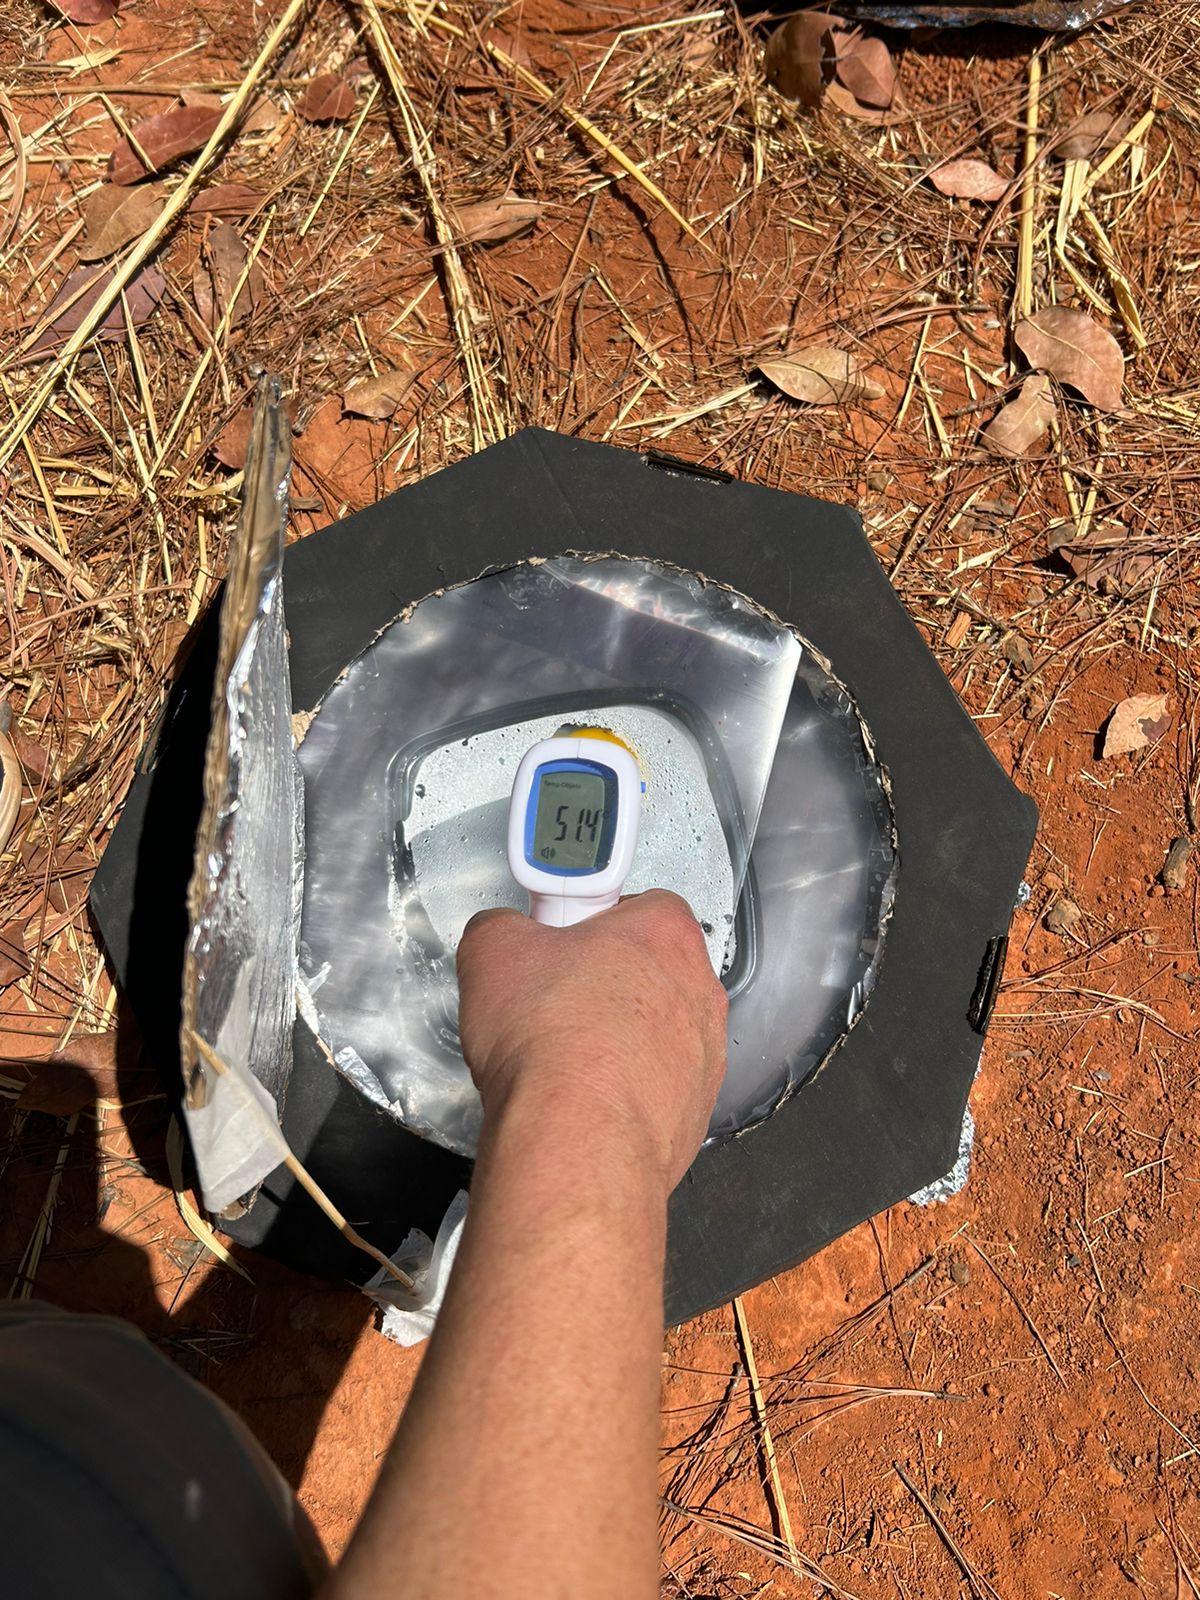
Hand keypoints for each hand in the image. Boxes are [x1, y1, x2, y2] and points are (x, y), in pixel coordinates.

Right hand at [456, 890, 727, 1191]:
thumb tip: (500, 934)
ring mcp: (703, 1054)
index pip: (635, 901)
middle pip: (649, 967)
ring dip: (616, 1038)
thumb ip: (502, 926)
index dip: (588, 918)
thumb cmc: (555, 1045)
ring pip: (655, 1030)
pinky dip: (621, 1089)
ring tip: (563, 1056)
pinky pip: (655, 1085)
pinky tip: (581, 1096)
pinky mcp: (693, 1110)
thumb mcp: (493, 949)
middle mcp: (699, 989)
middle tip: (554, 997)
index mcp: (665, 932)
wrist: (579, 1139)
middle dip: (602, 980)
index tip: (556, 937)